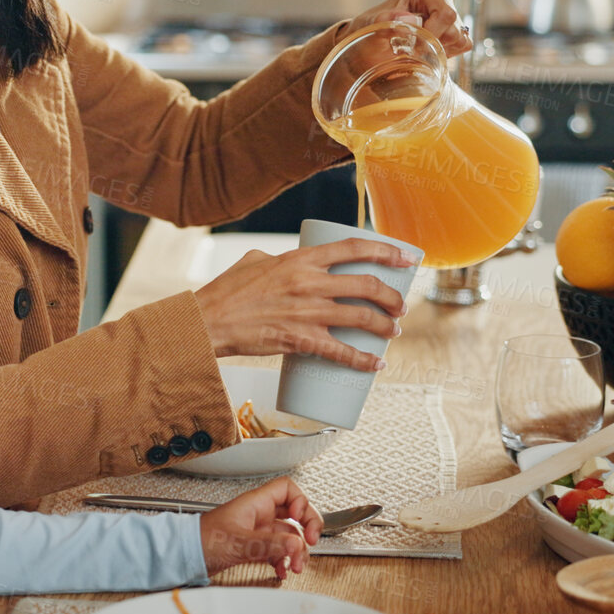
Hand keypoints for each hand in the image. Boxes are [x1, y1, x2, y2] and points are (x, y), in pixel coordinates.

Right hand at [192, 238, 414, 370]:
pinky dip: (363, 360)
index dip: (386, 251)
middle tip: (399, 306)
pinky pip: (342, 352)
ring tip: (392, 332)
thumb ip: (280, 260)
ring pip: (361, 318)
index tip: (406, 259)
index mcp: (300, 259)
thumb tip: (294, 263)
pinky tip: (376, 364)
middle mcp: (309, 283)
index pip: (354, 249)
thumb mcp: (255, 260)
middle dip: (392, 297)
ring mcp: (306, 312)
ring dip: (384, 326)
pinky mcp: (300, 340)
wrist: (208, 321)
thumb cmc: (226, 291)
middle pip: (367, 285)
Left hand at [198, 476, 322, 577]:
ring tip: (295, 566)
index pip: (287, 490)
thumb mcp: (238, 542)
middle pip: (294, 513)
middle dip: (307, 528)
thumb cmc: (202, 540)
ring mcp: (257, 531)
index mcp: (255, 503)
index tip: (301, 520)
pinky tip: (281, 571)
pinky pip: (277, 551)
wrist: (185, 554)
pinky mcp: (253, 547)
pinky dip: (283, 561)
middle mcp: (259, 514)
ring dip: (297, 551)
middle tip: (312, 542)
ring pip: (288, 535)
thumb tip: (296, 543)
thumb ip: (268, 543)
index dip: (300, 502)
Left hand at [346, 0, 468, 56]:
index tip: (414, 46)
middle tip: (412, 50)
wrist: (369, 40)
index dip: (433, 34)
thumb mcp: (371, 24)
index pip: (445, 13)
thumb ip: (386, 21)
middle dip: (434, 45)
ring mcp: (450, 15)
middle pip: (454, 29)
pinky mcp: (454, 30)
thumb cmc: (370, 28)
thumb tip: (409, 20)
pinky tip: (427, 52)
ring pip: (460, 39)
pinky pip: (463, 45)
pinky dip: (447, 53)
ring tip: (417, 49)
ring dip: (440, 50)